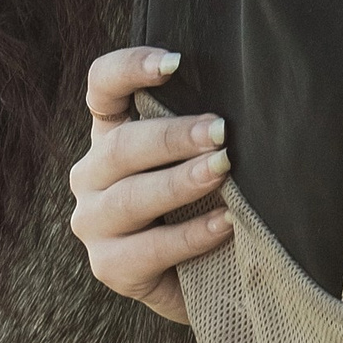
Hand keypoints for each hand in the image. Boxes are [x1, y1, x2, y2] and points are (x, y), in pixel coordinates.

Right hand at [68, 47, 234, 321]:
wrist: (205, 281)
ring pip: (130, 197)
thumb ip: (205, 135)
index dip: (129, 68)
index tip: (175, 62)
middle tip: (221, 131)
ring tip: (222, 170)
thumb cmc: (207, 205)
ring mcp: (94, 222)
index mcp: (111, 136)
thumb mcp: (202, 162)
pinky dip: (191, 236)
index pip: (103, 88)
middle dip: (173, 136)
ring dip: (180, 182)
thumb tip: (249, 105)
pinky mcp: (109, 267)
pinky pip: (149, 248)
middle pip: (120, 146)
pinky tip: (226, 224)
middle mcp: (93, 175)